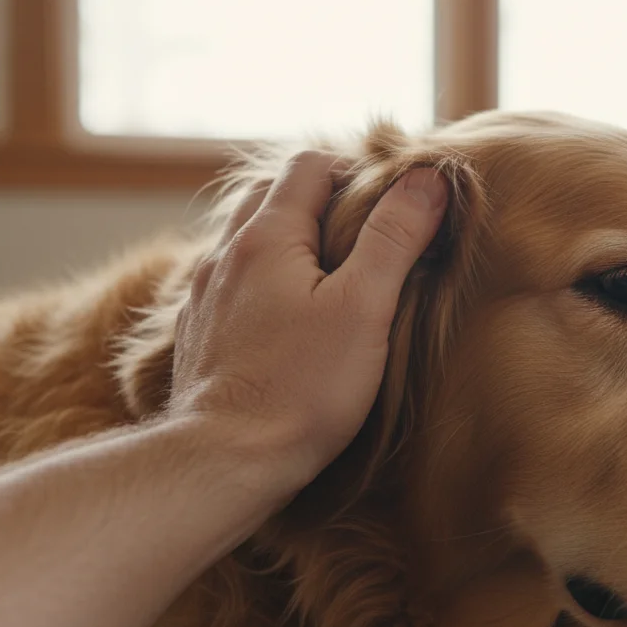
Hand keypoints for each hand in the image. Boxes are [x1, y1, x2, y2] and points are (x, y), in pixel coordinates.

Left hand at [169, 152, 448, 494]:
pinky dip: (266, 281)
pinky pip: (234, 283)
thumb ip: (394, 237)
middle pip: (274, 195)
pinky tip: (290, 318)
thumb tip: (427, 179)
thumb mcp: (365, 308)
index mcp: (266, 236)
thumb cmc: (302, 387)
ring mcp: (205, 295)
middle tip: (368, 237)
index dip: (356, 172)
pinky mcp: (199, 334)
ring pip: (250, 240)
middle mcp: (226, 254)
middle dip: (323, 202)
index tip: (392, 207)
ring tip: (333, 277)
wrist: (225, 461)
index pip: (309, 165)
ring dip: (291, 241)